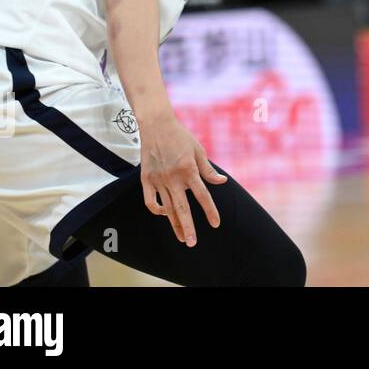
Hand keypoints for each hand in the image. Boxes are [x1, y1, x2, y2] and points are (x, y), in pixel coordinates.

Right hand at [139, 112, 227, 245]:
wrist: (156, 125)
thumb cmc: (181, 137)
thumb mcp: (199, 150)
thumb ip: (208, 170)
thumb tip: (222, 182)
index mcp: (189, 170)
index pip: (202, 196)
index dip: (210, 211)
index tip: (216, 224)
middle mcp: (173, 178)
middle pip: (181, 208)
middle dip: (187, 228)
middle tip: (192, 243)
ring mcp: (158, 180)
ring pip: (166, 208)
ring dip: (174, 224)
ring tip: (181, 237)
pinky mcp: (145, 179)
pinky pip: (149, 201)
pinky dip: (156, 210)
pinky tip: (164, 215)